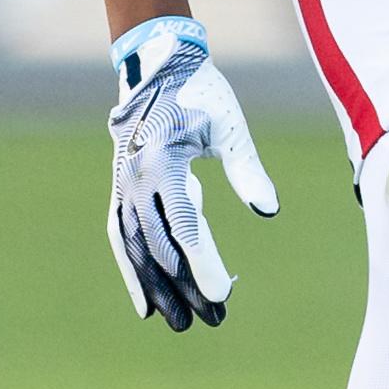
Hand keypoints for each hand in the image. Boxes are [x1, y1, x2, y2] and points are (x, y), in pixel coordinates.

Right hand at [107, 18, 279, 329]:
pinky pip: (122, 238)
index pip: (185, 225)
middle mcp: (136, 178)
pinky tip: (145, 305)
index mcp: (165, 161)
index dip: (203, 264)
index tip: (222, 296)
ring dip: (157, 289)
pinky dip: (132, 272)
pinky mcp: (119, 190)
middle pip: (161, 246)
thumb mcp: (230, 127)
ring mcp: (122, 186)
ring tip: (179, 323)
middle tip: (214, 319)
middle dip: (186, 286)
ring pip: (137, 249)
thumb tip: (269, 209)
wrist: (156, 66)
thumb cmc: (202, 94)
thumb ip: (247, 169)